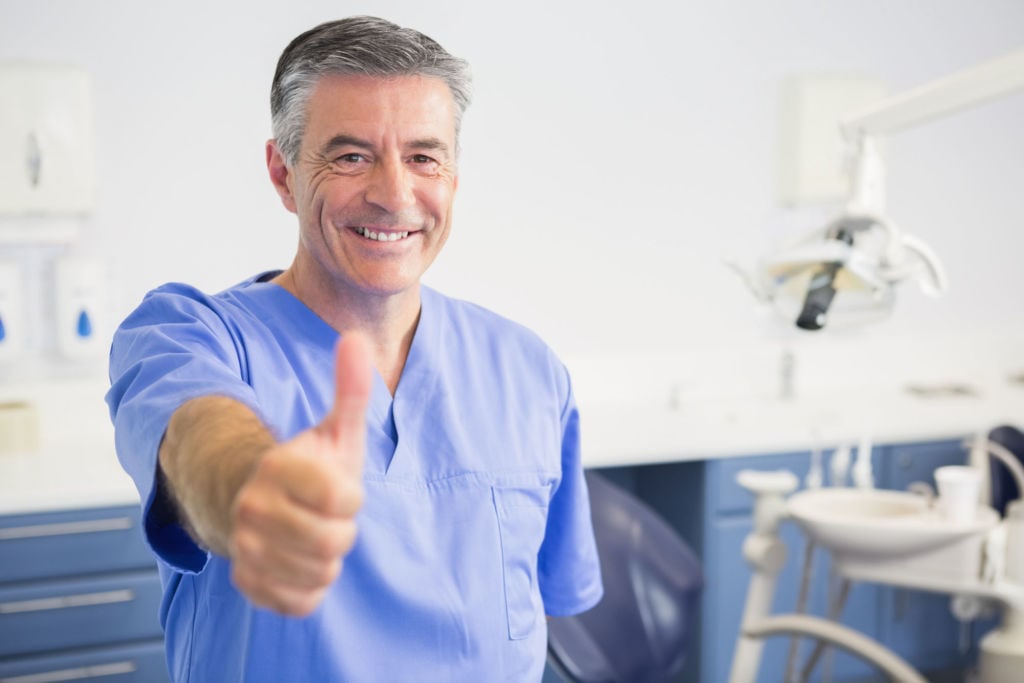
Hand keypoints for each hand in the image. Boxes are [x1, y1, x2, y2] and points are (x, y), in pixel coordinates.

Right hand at [228, 333, 371, 615]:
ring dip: (328, 559)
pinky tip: (300, 563)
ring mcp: (246, 547)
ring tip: (313, 535)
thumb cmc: (308, 467)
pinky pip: (300, 601)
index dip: (350, 496)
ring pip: (319, 572)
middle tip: (327, 517)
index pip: (342, 498)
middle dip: (342, 531)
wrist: (256, 504)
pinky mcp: (248, 582)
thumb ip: (349, 388)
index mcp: (277, 466)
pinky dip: (310, 587)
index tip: (337, 488)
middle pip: (333, 541)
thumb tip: (357, 337)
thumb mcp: (333, 428)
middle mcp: (252, 507)